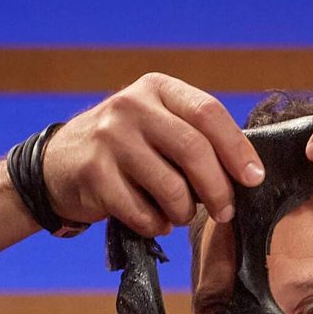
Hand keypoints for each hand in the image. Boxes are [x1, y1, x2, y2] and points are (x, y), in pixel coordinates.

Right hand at [44, 74, 265, 235]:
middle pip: (193, 150)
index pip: (208, 113)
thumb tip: (248, 173)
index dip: (237, 148)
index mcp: (157, 88)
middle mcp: (131, 106)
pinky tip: (153, 220)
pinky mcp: (93, 174)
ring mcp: (109, 138)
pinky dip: (157, 226)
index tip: (254, 178)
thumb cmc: (125, 150)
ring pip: (172, 188)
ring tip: (179, 213)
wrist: (58, 164)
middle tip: (225, 212)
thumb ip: (196, 137)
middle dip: (218, 189)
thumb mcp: (158, 126)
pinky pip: (143, 213)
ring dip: (184, 212)